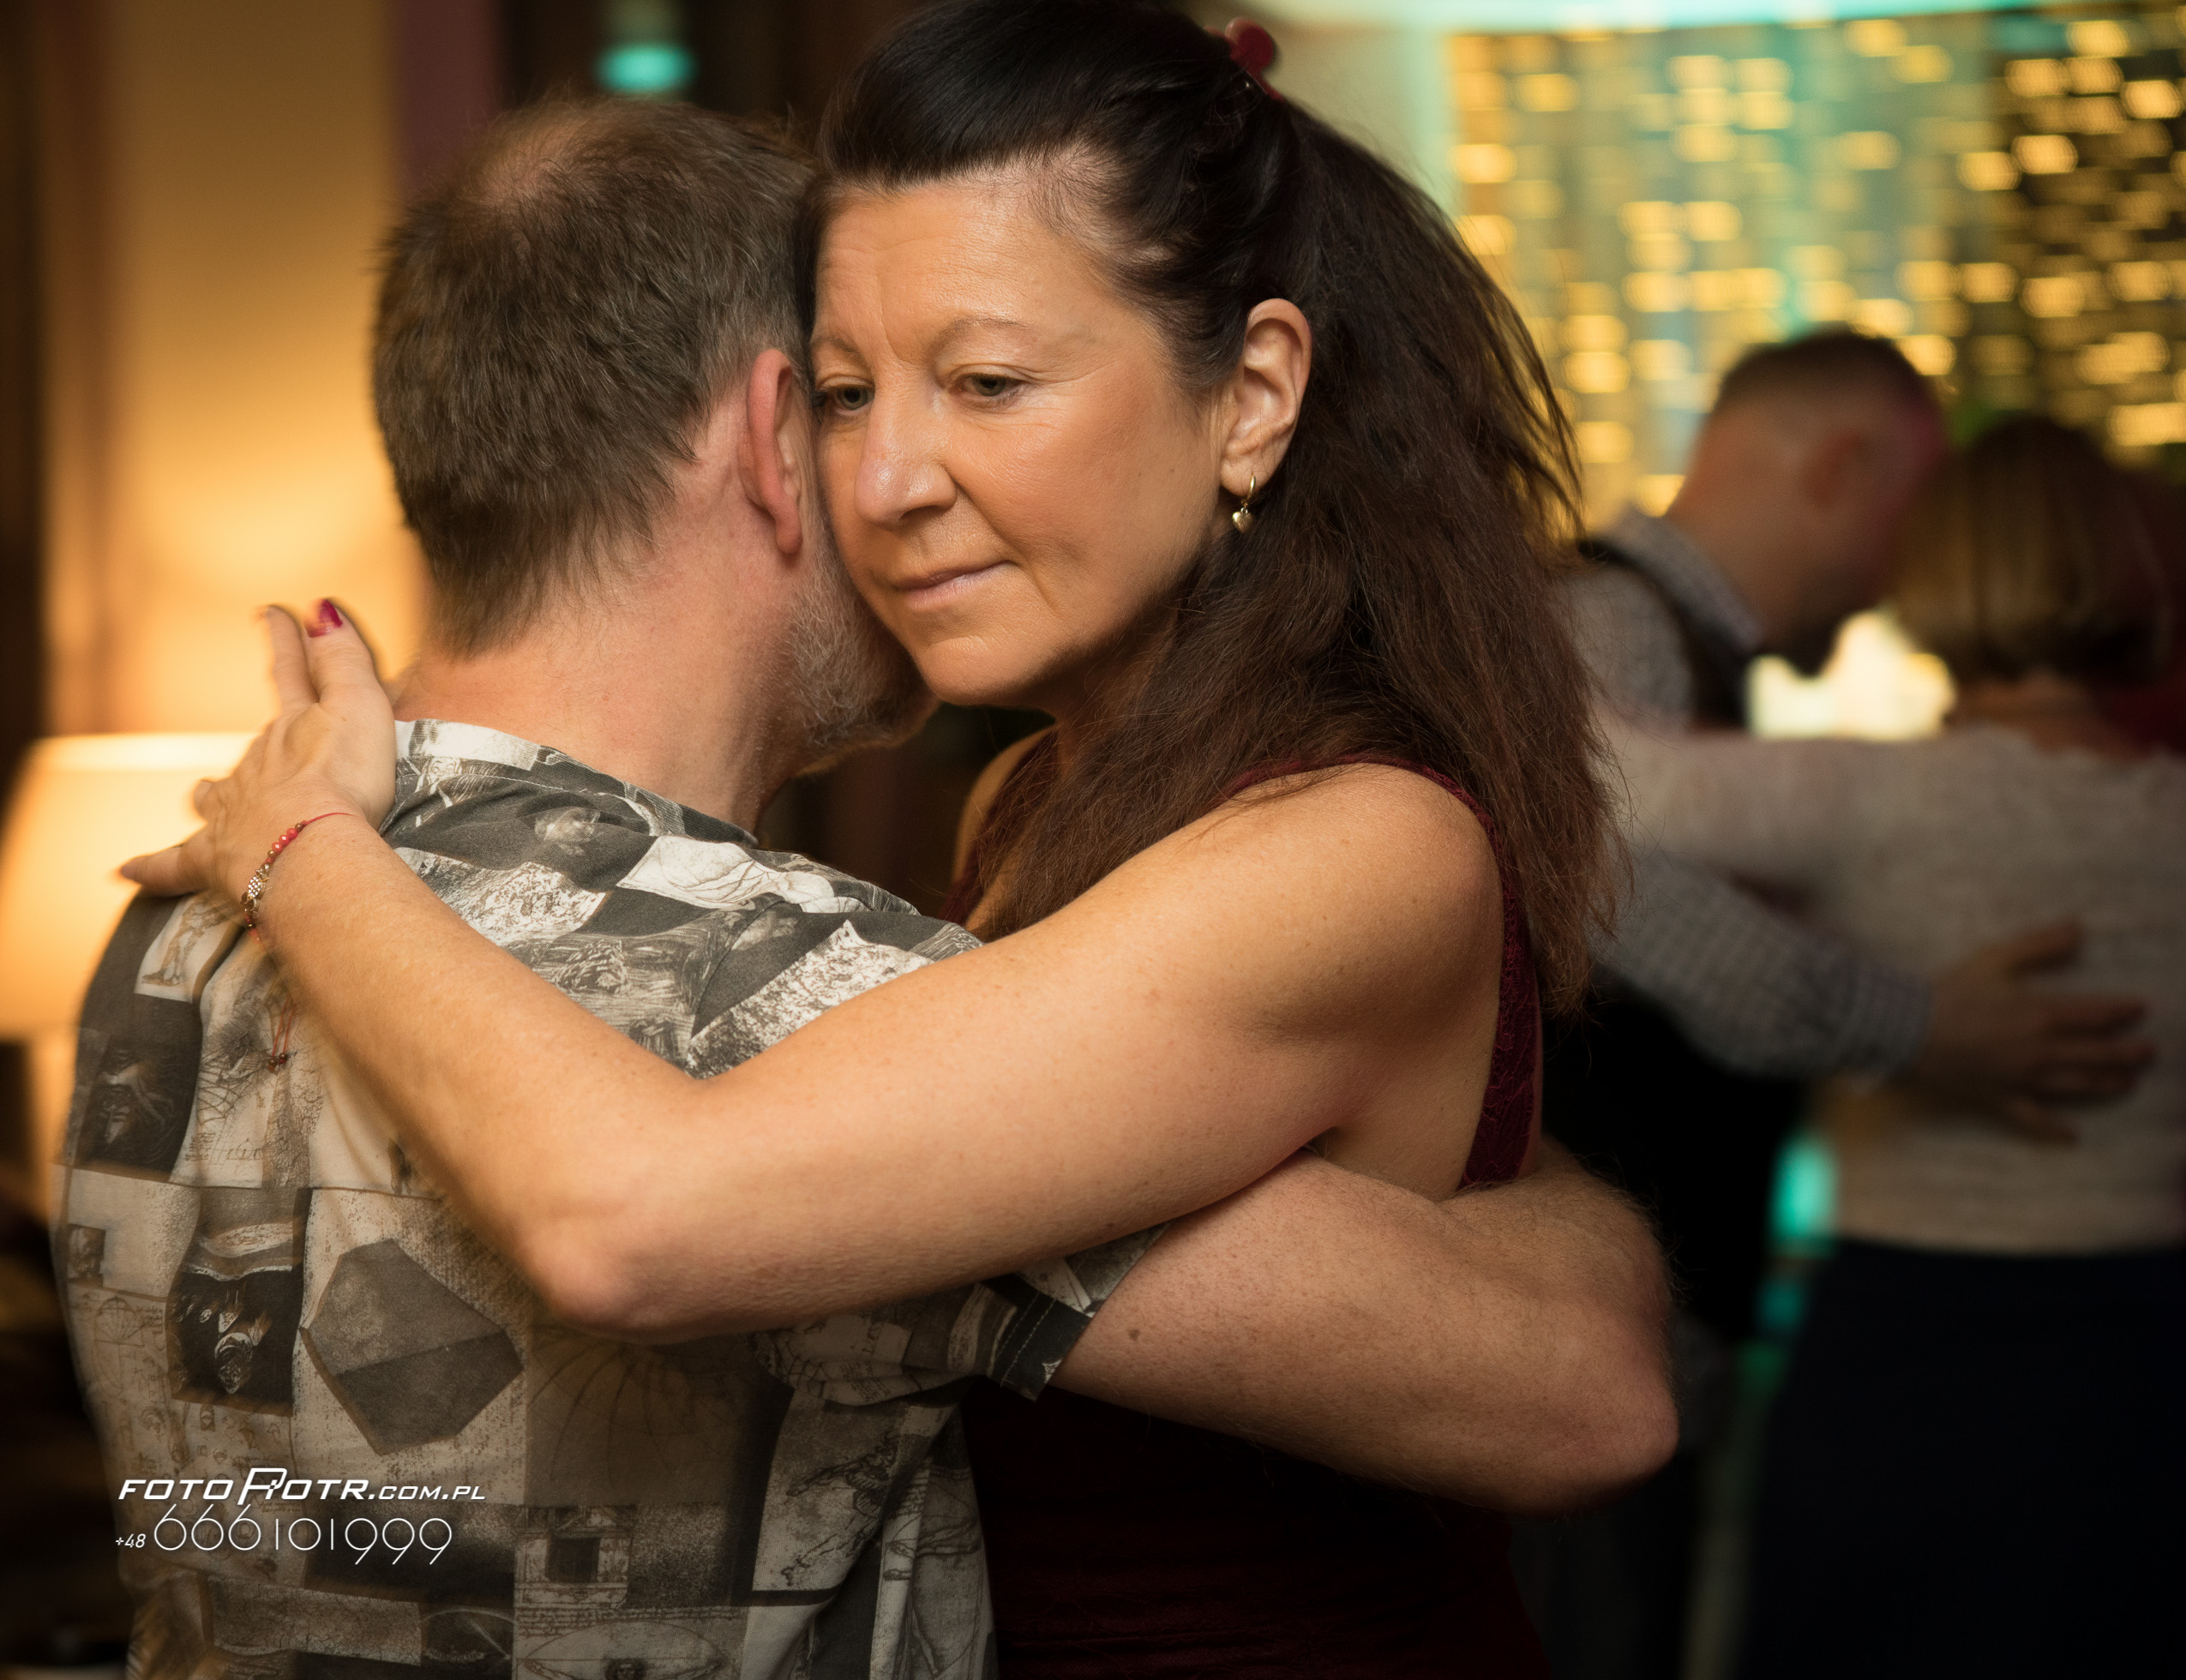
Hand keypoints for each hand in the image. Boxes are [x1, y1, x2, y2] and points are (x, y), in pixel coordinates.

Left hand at [120, 601, 396, 900]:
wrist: (309, 850)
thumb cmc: (343, 785)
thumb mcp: (360, 707)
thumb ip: (345, 660)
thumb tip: (321, 608)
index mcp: (292, 728)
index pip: (291, 673)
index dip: (288, 641)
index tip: (278, 614)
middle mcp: (255, 764)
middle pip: (258, 740)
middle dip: (269, 735)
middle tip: (276, 732)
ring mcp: (230, 810)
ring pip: (215, 795)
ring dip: (215, 792)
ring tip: (208, 793)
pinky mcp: (213, 857)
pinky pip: (176, 861)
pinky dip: (153, 865)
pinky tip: (128, 869)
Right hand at [1910, 921, 2153, 1144]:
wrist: (1907, 1030)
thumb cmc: (1951, 993)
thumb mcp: (1995, 958)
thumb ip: (2040, 943)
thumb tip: (2079, 928)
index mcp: (2042, 1014)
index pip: (2097, 1015)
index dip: (2123, 1011)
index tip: (2140, 1009)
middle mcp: (2041, 1051)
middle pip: (2097, 1054)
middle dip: (2128, 1053)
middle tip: (2149, 1052)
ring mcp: (2023, 1078)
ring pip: (2077, 1085)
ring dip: (2107, 1084)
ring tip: (2128, 1083)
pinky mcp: (2002, 1097)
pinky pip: (2034, 1118)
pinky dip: (2055, 1129)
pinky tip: (2072, 1136)